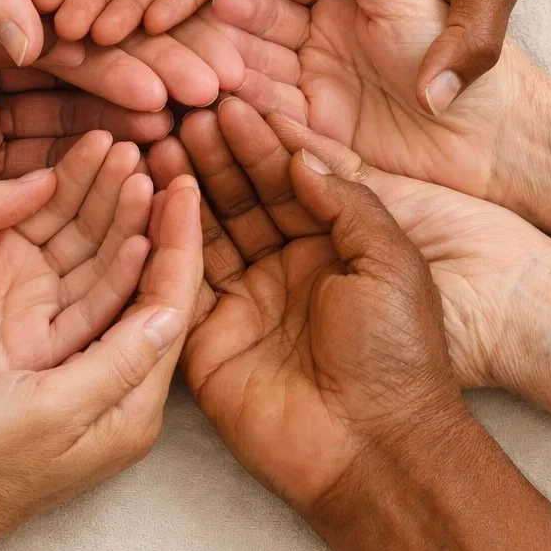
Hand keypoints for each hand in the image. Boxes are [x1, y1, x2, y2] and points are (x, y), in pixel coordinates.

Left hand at [0, 131, 156, 443]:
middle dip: (117, 184)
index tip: (118, 123)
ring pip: (94, 260)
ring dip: (125, 224)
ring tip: (151, 182)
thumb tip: (51, 174)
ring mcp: (27, 308)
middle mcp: (19, 267)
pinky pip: (86, 313)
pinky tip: (141, 244)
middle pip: (84, 221)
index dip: (87, 157)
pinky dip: (117, 281)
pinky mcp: (30, 350)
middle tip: (148, 146)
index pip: (55, 187)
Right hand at [0, 174, 203, 550]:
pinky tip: (87, 207)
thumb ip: (118, 362)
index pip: (171, 305)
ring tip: (130, 168)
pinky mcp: (52, 364)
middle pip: (150, 289)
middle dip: (158, 223)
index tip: (184, 183)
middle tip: (162, 161)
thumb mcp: (51, 411)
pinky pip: (84, 292)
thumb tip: (175, 311)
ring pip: (118, 283)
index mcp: (132, 404)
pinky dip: (90, 247)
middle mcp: (119, 388)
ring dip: (124, 226)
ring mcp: (86, 374)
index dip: (179, 240)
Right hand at [147, 104, 461, 518]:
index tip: (232, 102)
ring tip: (162, 141)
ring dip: (187, 187)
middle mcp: (283, 269)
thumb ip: (346, 201)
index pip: (288, 183)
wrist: (373, 447)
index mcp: (332, 248)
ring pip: (207, 232)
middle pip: (242, 199)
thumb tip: (300, 156)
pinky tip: (153, 196)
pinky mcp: (207, 337)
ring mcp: (243, 302)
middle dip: (218, 156)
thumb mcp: (390, 260)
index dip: (261, 144)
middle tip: (187, 112)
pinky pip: (182, 280)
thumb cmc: (396, 353)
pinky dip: (167, 239)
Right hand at [212, 0, 535, 201]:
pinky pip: (274, 109)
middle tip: (225, 1)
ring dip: (237, 55)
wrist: (491, 128)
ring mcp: (317, 77)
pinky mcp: (316, 125)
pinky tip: (223, 92)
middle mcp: (325, 31)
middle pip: (270, 16)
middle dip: (245, 9)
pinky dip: (248, 101)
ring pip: (262, 61)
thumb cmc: (452, 45)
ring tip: (215, 49)